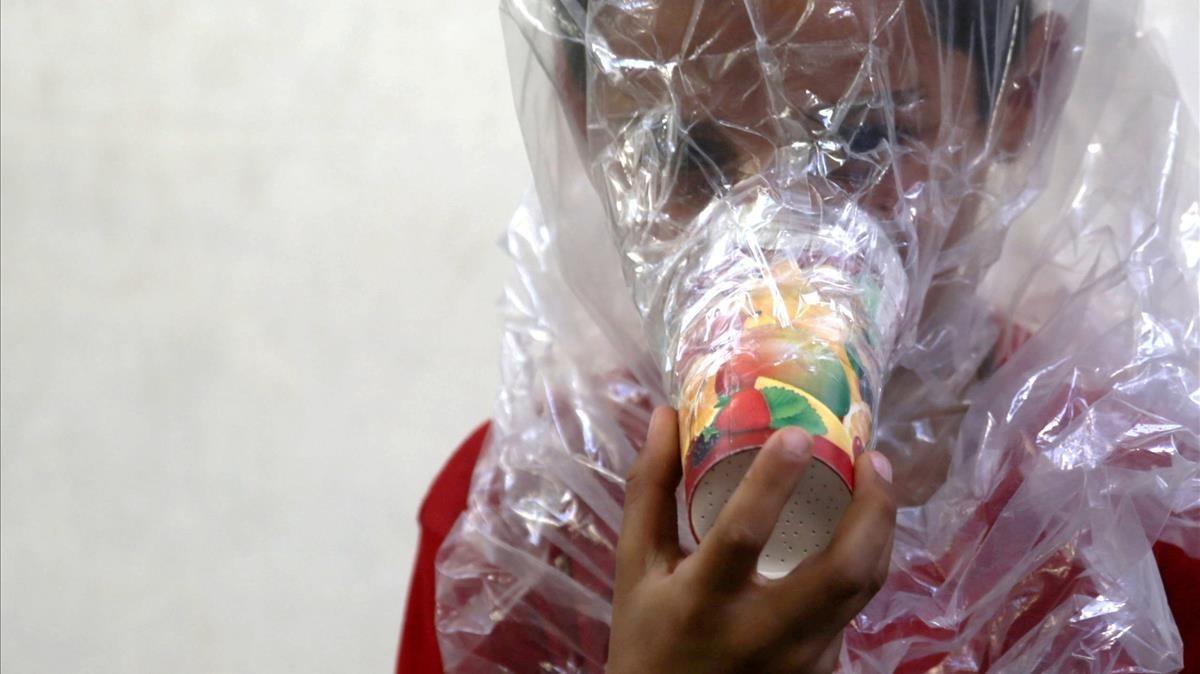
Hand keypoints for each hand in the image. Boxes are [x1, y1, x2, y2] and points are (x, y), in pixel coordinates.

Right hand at [607, 407, 895, 673]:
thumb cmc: (648, 639)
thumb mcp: (636, 568)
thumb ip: (650, 490)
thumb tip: (665, 414)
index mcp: (703, 601)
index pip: (744, 534)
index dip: (773, 481)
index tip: (797, 434)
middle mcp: (761, 634)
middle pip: (842, 570)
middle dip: (871, 509)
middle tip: (871, 458)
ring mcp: (801, 659)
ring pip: (864, 589)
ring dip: (880, 530)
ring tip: (876, 483)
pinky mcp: (822, 670)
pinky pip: (853, 609)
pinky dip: (861, 562)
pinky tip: (856, 531)